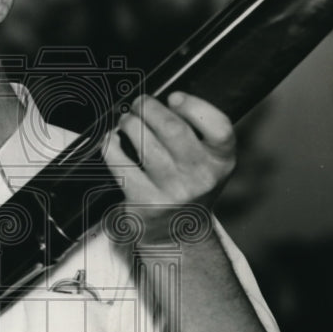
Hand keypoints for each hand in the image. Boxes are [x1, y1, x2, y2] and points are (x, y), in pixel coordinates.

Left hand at [103, 92, 235, 241]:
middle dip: (149, 107)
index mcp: (221, 161)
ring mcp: (173, 191)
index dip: (193, 105)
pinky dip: (111, 145)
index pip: (218, 125)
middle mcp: (201, 176)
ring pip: (144, 142)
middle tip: (139, 104)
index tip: (174, 97)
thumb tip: (162, 102)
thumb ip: (198, 132)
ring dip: (129, 123)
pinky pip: (121, 163)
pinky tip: (112, 140)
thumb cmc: (189, 186)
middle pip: (174, 128)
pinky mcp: (146, 201)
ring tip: (126, 121)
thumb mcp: (209, 162)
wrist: (178, 234)